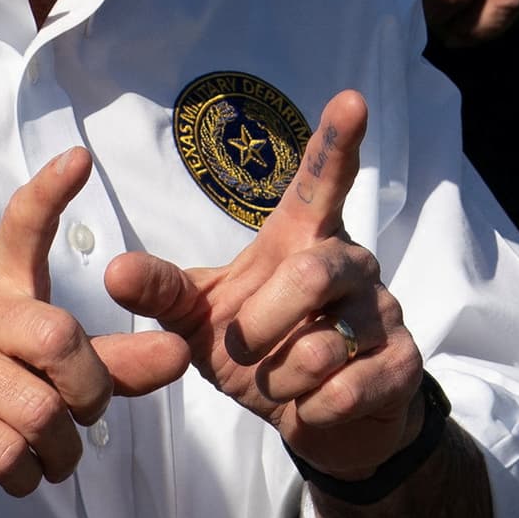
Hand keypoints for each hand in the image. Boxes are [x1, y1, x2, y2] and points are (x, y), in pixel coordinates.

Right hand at [0, 149, 192, 517]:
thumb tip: (178, 352)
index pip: (22, 227)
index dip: (50, 193)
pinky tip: (18, 473)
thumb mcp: (38, 368)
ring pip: (39, 411)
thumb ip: (111, 363)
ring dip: (61, 453)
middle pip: (59, 338)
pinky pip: (7, 452)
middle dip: (90, 392)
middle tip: (84, 415)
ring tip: (50, 457)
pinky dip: (27, 477)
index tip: (80, 158)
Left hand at [100, 92, 429, 480]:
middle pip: (311, 273)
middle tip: (244, 347)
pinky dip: (311, 407)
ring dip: (283, 375)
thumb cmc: (259, 349)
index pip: (322, 181)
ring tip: (279, 381)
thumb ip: (163, 290)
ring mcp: (384, 311)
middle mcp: (351, 262)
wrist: (317, 420)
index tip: (350, 98)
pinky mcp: (404, 363)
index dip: (336, 141)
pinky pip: (349, 387)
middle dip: (263, 323)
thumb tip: (114, 270)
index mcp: (302, 238)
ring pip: (327, 342)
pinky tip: (309, 406)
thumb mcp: (200, 319)